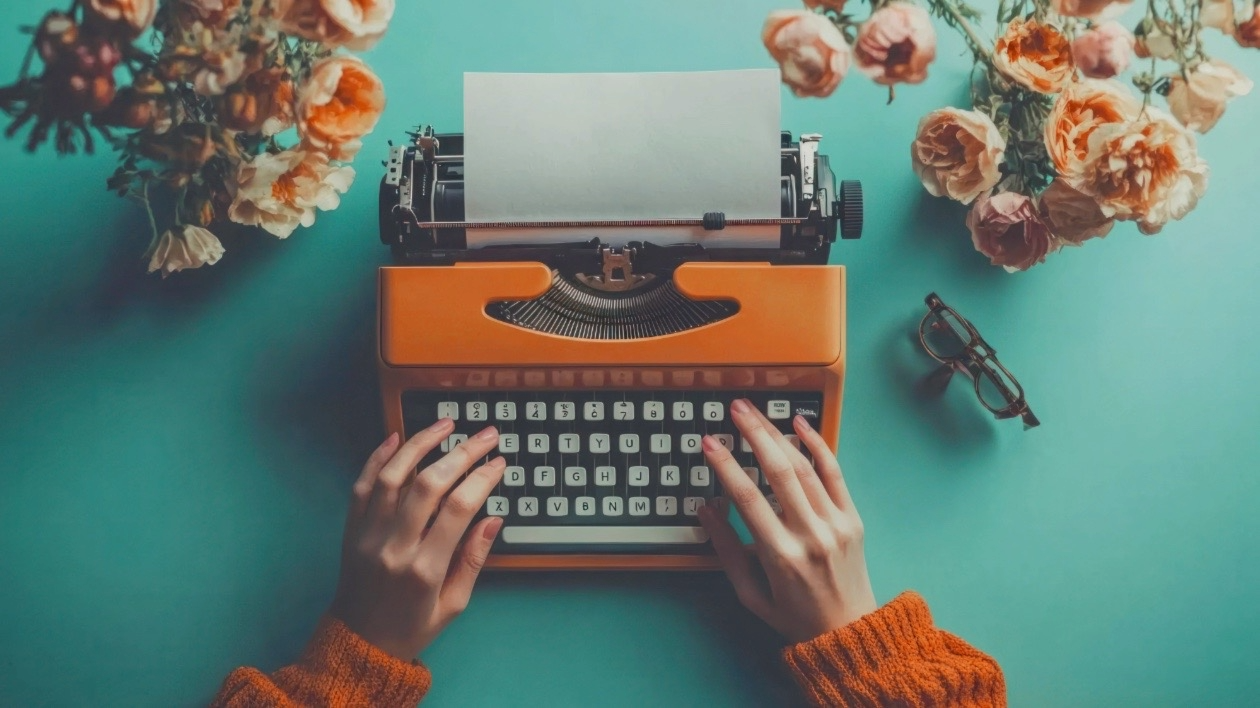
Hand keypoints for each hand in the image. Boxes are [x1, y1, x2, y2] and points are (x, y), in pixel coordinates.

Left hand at [329, 420, 504, 659]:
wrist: (357, 645)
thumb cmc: (411, 628)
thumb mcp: (454, 604)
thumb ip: (473, 559)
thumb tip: (494, 518)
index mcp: (425, 569)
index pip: (459, 509)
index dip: (482, 479)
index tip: (499, 463)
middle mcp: (394, 547)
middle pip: (429, 484)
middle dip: (462, 453)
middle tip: (486, 435)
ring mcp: (368, 536)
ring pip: (393, 476)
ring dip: (420, 444)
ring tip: (446, 424)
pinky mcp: (350, 530)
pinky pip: (362, 485)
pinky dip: (379, 458)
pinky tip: (398, 438)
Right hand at [698, 399, 876, 643]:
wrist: (849, 632)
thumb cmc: (794, 616)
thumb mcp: (750, 593)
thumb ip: (726, 550)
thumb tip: (705, 510)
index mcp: (781, 556)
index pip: (747, 497)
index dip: (724, 465)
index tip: (709, 443)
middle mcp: (811, 535)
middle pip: (779, 471)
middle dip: (754, 435)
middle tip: (736, 409)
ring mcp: (836, 525)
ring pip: (805, 467)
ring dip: (779, 434)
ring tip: (757, 413)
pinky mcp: (853, 519)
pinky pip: (835, 473)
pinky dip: (818, 445)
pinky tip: (800, 424)